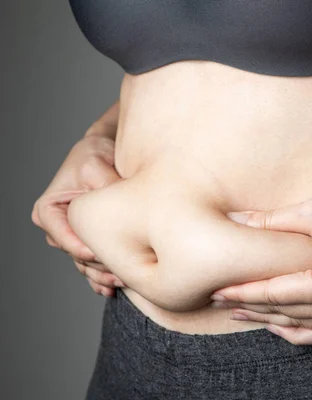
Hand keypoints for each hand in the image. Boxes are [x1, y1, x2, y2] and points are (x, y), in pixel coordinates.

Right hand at [31, 135, 125, 295]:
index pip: (63, 236)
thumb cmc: (96, 155)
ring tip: (124, 281)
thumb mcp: (95, 166)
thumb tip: (123, 206)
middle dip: (99, 264)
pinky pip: (95, 267)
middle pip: (77, 254)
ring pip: (87, 264)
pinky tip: (116, 287)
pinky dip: (104, 278)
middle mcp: (59, 229)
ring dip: (104, 275)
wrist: (109, 155)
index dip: (81, 247)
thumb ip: (104, 187)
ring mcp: (75, 239)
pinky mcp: (92, 244)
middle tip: (123, 272)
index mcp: (49, 211)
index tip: (99, 253)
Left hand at [212, 182, 311, 344]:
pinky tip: (285, 325)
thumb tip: (235, 221)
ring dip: (275, 323)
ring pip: (307, 329)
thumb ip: (273, 221)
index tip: (217, 292)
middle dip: (253, 309)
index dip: (243, 293)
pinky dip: (304, 330)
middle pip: (287, 315)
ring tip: (247, 316)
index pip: (275, 295)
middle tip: (222, 304)